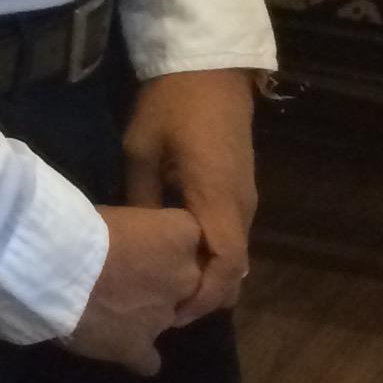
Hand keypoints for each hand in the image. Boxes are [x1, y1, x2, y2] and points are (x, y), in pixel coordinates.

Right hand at [65, 205, 204, 374]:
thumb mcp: (117, 214)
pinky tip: (118, 347)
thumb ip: (137, 232)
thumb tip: (130, 243)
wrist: (56, 268)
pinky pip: (148, 360)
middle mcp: (185, 278)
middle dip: (164, 282)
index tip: (144, 242)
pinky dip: (136, 355)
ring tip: (113, 311)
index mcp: (182, 235)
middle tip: (129, 277)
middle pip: (186, 281)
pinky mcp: (138, 347)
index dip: (166, 242)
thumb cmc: (81, 227)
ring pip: (166, 318)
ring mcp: (164, 317)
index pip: (189, 236)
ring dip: (146, 315)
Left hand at [123, 67, 257, 325]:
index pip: (225, 265)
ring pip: (235, 254)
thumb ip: (142, 199)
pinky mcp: (240, 190)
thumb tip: (137, 240)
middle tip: (165, 312)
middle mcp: (241, 206)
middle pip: (235, 269)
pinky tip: (181, 261)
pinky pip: (231, 234)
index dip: (204, 297)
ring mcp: (245, 198)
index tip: (173, 315)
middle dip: (206, 296)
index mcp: (218, 198)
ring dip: (209, 276)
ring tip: (168, 293)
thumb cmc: (171, 104)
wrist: (209, 67)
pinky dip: (213, 256)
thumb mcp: (141, 150)